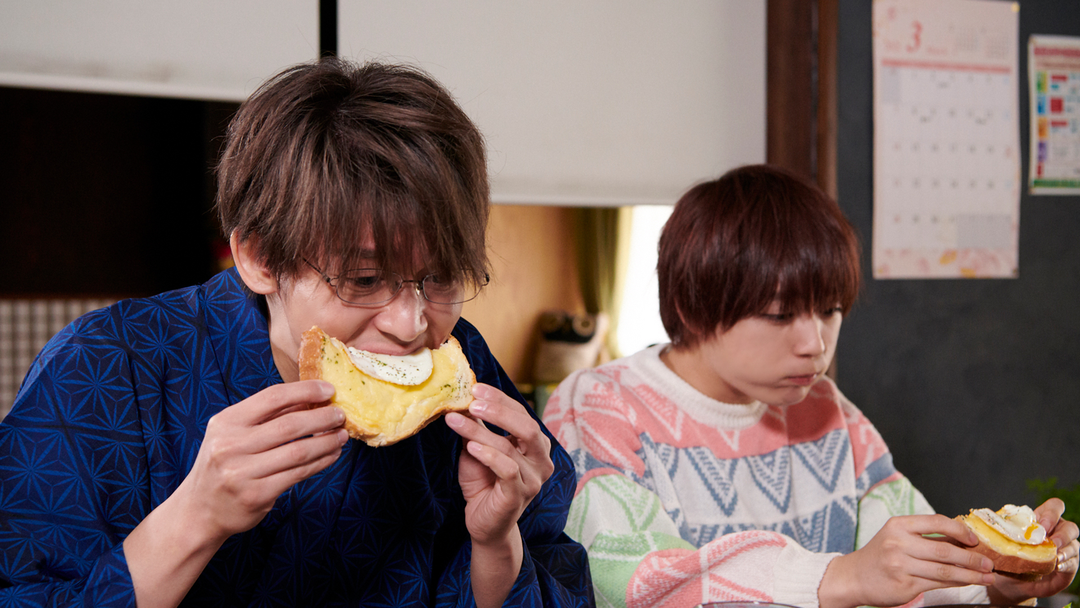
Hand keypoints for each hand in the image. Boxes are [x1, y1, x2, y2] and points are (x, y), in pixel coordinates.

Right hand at [177, 380, 348, 541]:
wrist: (199, 511)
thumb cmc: (223, 464)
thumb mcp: (234, 434)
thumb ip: (268, 416)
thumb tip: (310, 398)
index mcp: (226, 422)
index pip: (272, 397)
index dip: (305, 391)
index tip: (328, 390)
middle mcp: (231, 446)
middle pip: (289, 425)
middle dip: (322, 418)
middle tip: (341, 415)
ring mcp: (242, 473)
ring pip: (299, 451)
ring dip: (327, 442)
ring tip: (342, 435)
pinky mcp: (257, 495)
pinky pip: (298, 474)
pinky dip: (321, 462)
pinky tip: (331, 455)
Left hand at [444, 383, 554, 607]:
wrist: (484, 523)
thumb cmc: (484, 482)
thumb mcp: (478, 448)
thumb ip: (477, 427)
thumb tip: (464, 398)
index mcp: (535, 445)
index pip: (522, 414)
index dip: (500, 399)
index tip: (476, 388)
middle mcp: (541, 460)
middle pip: (527, 427)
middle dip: (498, 410)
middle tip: (472, 400)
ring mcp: (533, 479)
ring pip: (510, 447)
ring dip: (480, 432)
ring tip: (457, 421)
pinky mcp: (519, 495)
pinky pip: (508, 470)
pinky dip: (488, 455)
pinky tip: (471, 448)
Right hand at [819, 514, 994, 607]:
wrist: (853, 577)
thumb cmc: (879, 556)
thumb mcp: (895, 537)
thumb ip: (923, 536)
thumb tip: (961, 540)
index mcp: (898, 525)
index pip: (936, 522)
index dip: (959, 530)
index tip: (974, 540)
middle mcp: (898, 543)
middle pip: (944, 550)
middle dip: (971, 558)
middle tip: (988, 563)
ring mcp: (901, 564)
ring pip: (945, 570)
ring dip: (970, 574)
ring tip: (987, 576)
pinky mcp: (905, 584)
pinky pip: (938, 583)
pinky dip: (958, 584)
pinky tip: (968, 583)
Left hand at [988, 498, 1079, 604]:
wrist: (1010, 581)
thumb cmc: (1006, 555)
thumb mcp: (1000, 541)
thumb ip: (998, 531)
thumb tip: (979, 524)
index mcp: (1042, 521)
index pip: (1055, 507)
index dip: (1052, 512)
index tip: (1041, 523)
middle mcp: (1057, 532)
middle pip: (1069, 526)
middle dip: (1061, 532)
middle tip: (1050, 540)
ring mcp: (1065, 549)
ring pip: (1074, 544)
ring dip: (1065, 549)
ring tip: (1055, 556)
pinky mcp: (1068, 566)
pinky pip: (1073, 563)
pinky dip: (1066, 563)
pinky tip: (1057, 565)